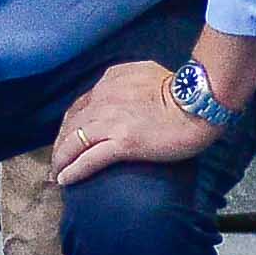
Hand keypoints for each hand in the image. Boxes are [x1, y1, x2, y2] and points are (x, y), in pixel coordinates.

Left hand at [49, 57, 226, 187]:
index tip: (68, 137)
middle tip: (57, 159)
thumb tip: (123, 92)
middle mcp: (104, 99)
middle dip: (61, 143)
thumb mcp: (147, 74)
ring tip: (57, 173)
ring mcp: (111, 122)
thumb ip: (128, 82)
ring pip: (74, 142)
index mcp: (110, 81)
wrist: (199, 104)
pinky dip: (74, 170)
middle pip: (71, 124)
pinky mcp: (123, 142)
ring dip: (61, 159)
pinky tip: (65, 180)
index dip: (71, 124)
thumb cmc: (182, 92)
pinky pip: (89, 159)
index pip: (81, 105)